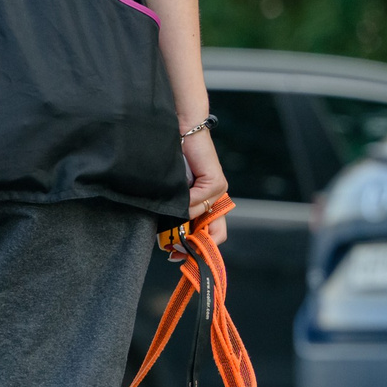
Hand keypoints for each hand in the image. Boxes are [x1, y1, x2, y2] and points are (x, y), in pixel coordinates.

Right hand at [179, 130, 227, 249]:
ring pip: (199, 217)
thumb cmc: (173, 159)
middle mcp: (217, 199)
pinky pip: (198, 201)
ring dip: (182, 217)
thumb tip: (168, 238)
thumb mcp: (174, 191)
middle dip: (191, 243)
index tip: (175, 256)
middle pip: (214, 234)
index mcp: (208, 203)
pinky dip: (185, 201)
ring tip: (167, 210)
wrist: (181, 130)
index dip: (195, 249)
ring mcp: (218, 191)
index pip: (213, 235)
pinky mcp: (216, 182)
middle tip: (172, 249)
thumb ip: (176, 210)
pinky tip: (177, 190)